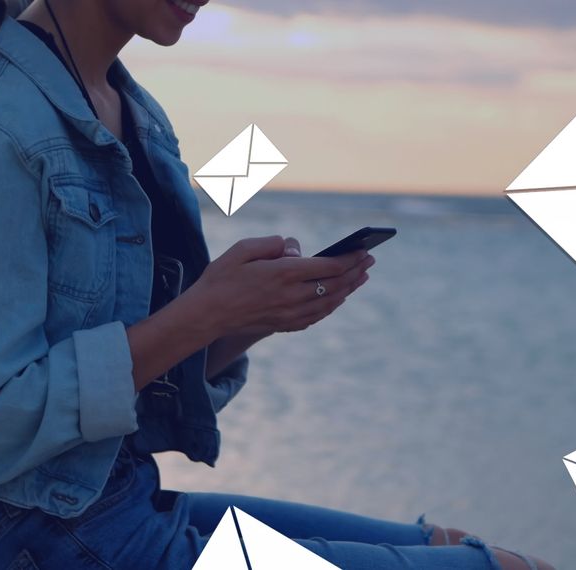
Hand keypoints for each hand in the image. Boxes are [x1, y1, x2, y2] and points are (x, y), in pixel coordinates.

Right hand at [185, 235, 373, 337]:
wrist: (206, 314)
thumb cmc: (222, 277)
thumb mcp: (243, 249)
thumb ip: (273, 244)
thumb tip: (295, 248)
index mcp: (284, 273)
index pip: (328, 265)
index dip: (349, 258)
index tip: (363, 251)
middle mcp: (292, 295)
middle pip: (334, 284)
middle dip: (355, 271)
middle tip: (369, 262)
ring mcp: (290, 313)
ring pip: (329, 301)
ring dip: (348, 289)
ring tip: (360, 278)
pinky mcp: (284, 325)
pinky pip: (316, 315)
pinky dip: (331, 305)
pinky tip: (336, 298)